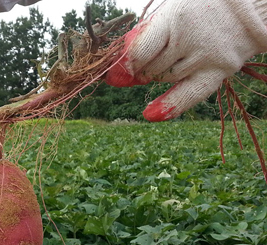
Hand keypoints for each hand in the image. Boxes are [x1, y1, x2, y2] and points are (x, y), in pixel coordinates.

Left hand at [105, 0, 266, 120]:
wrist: (248, 5)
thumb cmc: (197, 9)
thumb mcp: (171, 11)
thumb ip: (148, 35)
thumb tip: (122, 66)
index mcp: (175, 18)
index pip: (142, 50)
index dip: (125, 64)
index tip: (116, 71)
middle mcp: (191, 39)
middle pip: (152, 68)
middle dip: (142, 69)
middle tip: (144, 62)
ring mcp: (207, 57)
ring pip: (167, 79)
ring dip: (158, 76)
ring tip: (165, 62)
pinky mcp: (220, 70)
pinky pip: (191, 94)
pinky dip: (170, 106)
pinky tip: (151, 114)